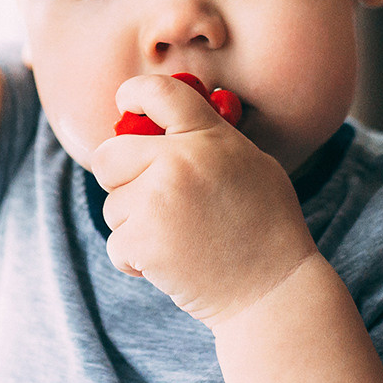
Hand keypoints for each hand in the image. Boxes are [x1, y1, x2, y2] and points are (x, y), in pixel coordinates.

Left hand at [90, 74, 319, 325]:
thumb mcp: (252, 166)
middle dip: (119, 177)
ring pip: (113, 205)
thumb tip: (160, 127)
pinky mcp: (142, 241)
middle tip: (147, 198)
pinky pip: (116, 243)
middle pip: (108, 155)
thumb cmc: (266, 228)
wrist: (273, 290)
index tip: (125, 101)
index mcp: (208, 136)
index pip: (159, 92)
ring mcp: (157, 200)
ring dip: (134, 225)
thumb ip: (208, 141)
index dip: (133, 93)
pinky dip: (135, 259)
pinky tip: (170, 263)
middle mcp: (179, 160)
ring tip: (177, 238)